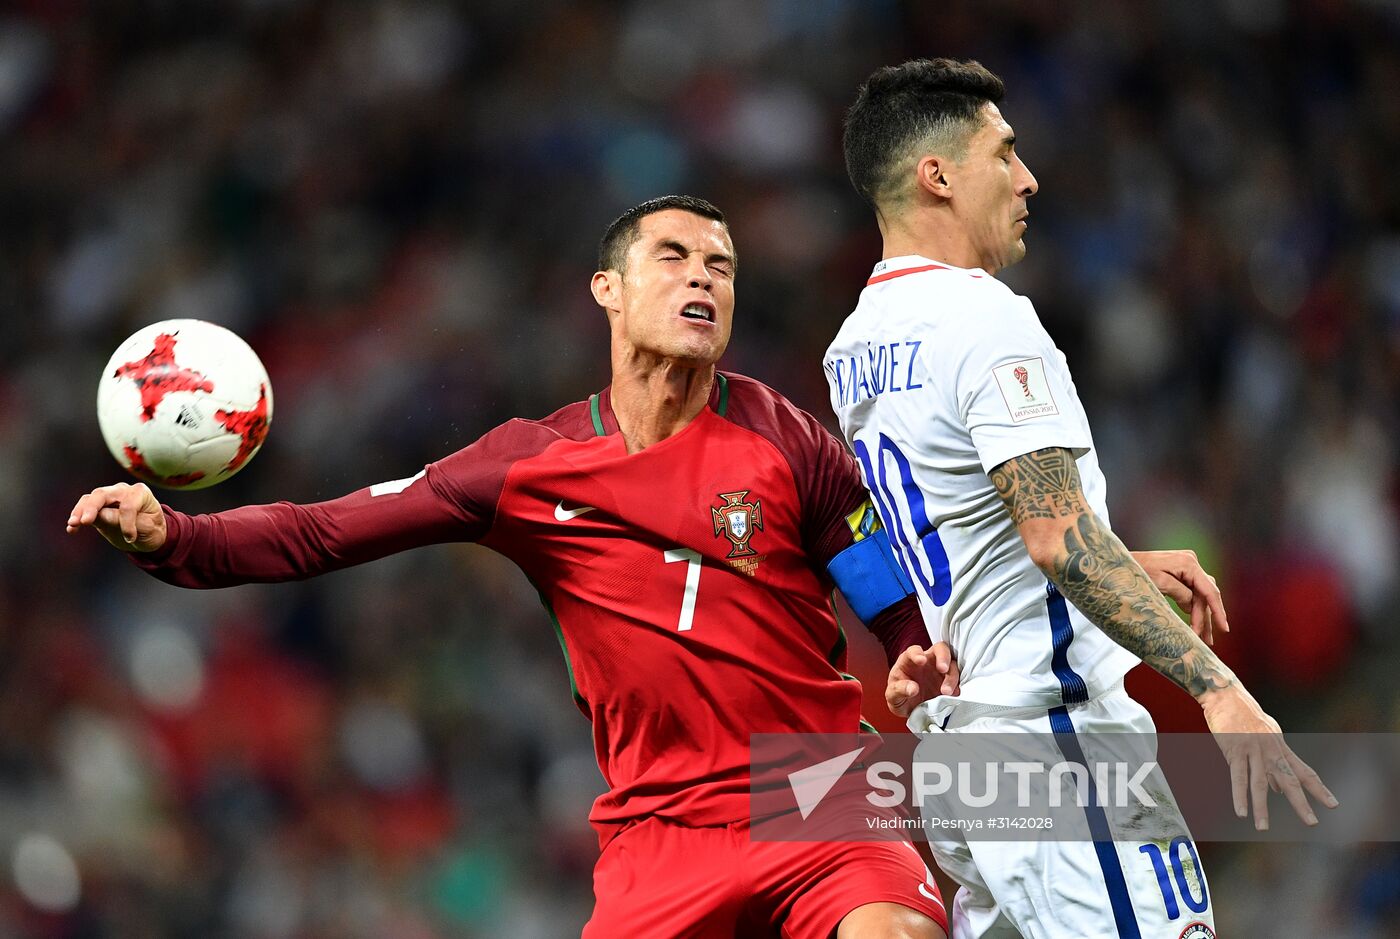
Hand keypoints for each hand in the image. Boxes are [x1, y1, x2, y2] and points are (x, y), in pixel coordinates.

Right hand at [66, 482, 167, 552]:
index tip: (130, 538)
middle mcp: (122, 491)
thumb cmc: (152, 529)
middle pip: (102, 494)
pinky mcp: (98, 509)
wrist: (149, 535)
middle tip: (84, 522)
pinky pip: (83, 509)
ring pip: (89, 499)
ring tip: (73, 525)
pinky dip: (76, 518)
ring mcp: (109, 498)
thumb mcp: (147, 528)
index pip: (127, 505)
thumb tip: (101, 514)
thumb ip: (127, 521)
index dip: (126, 523)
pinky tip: (71, 529)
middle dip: (92, 507)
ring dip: (79, 512)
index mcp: (140, 493)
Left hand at [886, 642, 959, 718]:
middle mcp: (927, 661)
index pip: (914, 650)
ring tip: (946, 691)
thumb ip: (899, 690)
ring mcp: (940, 671)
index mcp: (909, 660)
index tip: (921, 660)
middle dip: (943, 657)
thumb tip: (912, 688)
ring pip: (952, 665)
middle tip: (943, 669)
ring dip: (951, 676)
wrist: (910, 708)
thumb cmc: (899, 696)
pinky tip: (954, 694)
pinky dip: (958, 686)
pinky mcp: (949, 681)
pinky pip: (958, 679)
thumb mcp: (892, 695)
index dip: (918, 653)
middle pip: (940, 649)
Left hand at [1132, 549, 1227, 643]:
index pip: (1209, 590)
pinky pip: (1191, 592)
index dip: (1218, 611)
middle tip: (1206, 640)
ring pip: (1200, 595)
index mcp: (1188, 563)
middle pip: (1205, 594)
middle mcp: (1191, 562)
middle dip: (1206, 618)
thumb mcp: (1159, 583)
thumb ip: (1181, 594)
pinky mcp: (1180, 572)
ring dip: (1201, 615)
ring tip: (1203, 637)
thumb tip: (1193, 606)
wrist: (1118, 562)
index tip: (1224, 629)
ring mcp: (1186, 566)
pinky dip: (1192, 607)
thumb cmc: (1136, 570)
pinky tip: (1195, 622)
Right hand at [1201, 685, 1337, 829]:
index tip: (1333, 805)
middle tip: (1312, 823)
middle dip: (1300, 803)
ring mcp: (1253, 751)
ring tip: (1262, 828)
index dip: (1319, 789)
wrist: (1227, 695)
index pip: (1304, 772)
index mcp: (1281, 748)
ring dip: (1261, 808)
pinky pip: (1238, 777)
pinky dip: (1239, 795)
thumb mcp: (1266, 736)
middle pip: (1289, 780)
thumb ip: (1273, 762)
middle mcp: (1272, 751)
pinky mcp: (1234, 751)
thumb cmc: (1245, 715)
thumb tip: (1276, 789)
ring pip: (1259, 784)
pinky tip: (1241, 811)